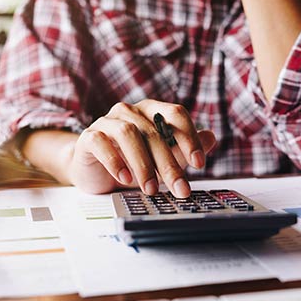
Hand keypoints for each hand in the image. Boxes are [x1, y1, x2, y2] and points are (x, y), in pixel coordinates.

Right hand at [68, 100, 215, 197]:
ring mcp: (107, 121)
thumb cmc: (130, 163)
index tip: (199, 164)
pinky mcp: (89, 137)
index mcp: (151, 111)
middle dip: (169, 164)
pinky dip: (115, 161)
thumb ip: (183, 150)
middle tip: (180, 188)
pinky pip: (101, 143)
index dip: (189, 137)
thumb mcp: (161, 160)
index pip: (175, 114)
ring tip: (151, 189)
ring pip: (129, 134)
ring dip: (143, 164)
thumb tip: (211, 138)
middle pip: (154, 131)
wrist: (93, 172)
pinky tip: (124, 179)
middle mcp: (130, 111)